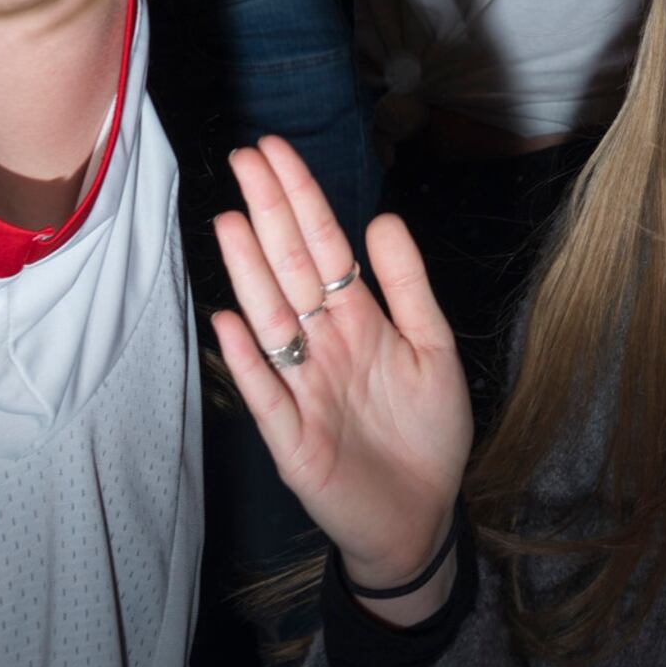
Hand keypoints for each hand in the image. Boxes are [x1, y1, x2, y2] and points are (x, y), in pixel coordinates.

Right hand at [206, 135, 471, 598]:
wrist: (422, 516)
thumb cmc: (426, 433)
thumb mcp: (434, 350)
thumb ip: (409, 288)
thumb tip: (381, 219)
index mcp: (358, 321)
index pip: (323, 247)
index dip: (301, 199)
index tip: (274, 150)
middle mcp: (323, 346)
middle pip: (290, 270)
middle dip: (269, 214)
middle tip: (244, 158)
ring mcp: (303, 389)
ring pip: (272, 321)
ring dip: (250, 274)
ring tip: (231, 222)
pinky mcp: (294, 440)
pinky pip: (267, 394)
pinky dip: (249, 360)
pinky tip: (231, 321)